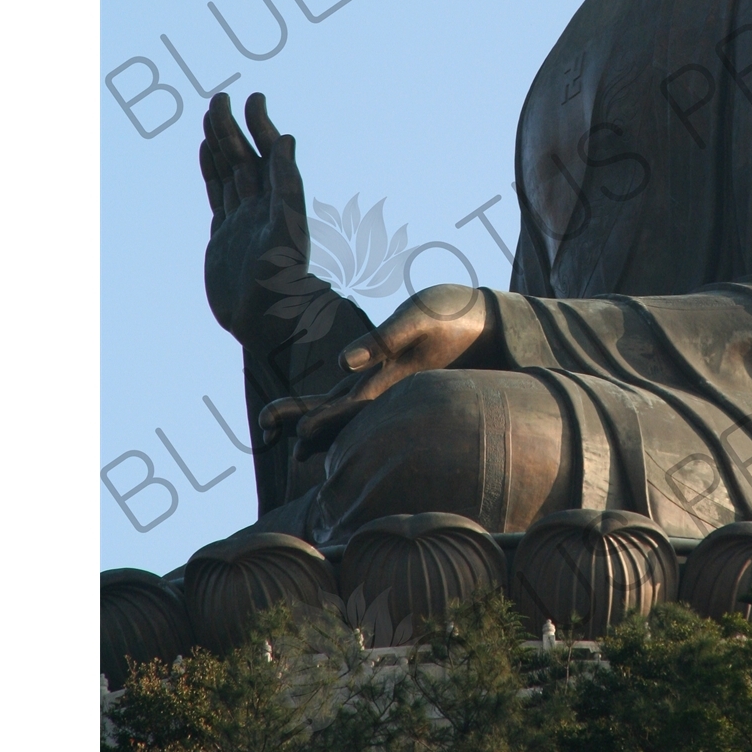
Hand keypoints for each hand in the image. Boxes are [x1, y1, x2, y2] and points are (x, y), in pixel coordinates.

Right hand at [199, 91, 328, 354]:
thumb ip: (287, 186)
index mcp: (280, 201)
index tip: (252, 97)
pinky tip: (204, 152)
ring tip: (210, 116)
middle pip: (244, 158)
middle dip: (232, 128)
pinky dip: (210, 171)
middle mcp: (262, 206)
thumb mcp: (286, 230)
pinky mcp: (223, 235)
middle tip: (220, 98)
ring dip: (220, 144)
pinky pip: (216, 194)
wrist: (265, 323)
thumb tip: (287, 140)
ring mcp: (241, 219)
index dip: (260, 126)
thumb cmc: (281, 282)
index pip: (269, 154)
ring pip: (228, 172)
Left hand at [258, 284, 496, 452]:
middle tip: (263, 427)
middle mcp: (384, 390)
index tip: (292, 436)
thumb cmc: (455, 315)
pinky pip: (356, 393)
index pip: (343, 410)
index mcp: (387, 383)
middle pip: (335, 412)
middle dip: (299, 420)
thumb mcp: (419, 318)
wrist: (488, 322)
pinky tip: (319, 405)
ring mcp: (388, 382)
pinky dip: (331, 402)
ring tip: (273, 424)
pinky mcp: (393, 371)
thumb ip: (383, 341)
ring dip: (310, 413)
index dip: (316, 421)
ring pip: (342, 405)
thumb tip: (341, 363)